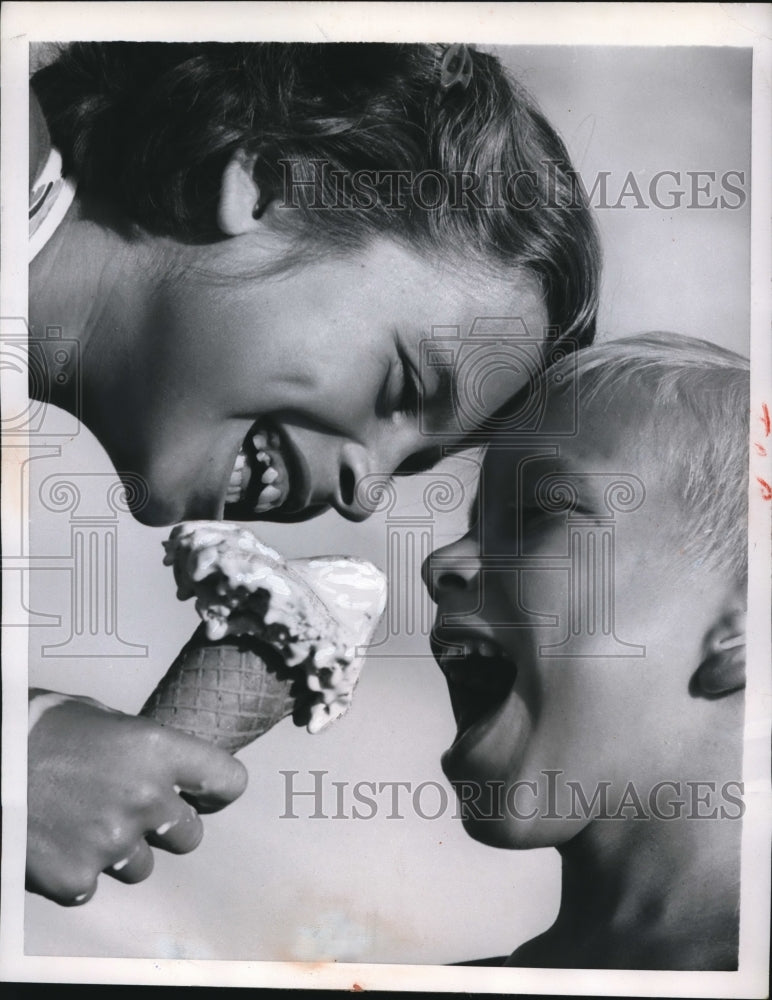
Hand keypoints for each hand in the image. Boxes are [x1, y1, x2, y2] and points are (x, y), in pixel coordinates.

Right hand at [27, 691, 247, 905]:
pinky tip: (57, 840)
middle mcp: (144, 798)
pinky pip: (94, 883)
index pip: (228, 780)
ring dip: (122, 850)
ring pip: (142, 866)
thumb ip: (144, 747)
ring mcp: (111, 842)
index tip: (208, 792)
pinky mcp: (75, 877)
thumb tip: (168, 766)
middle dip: (167, 826)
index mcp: (157, 750)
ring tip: (84, 821)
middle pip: (190, 835)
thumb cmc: (39, 728)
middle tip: (134, 810)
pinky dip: (78, 869)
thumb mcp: (102, 718)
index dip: (219, 788)